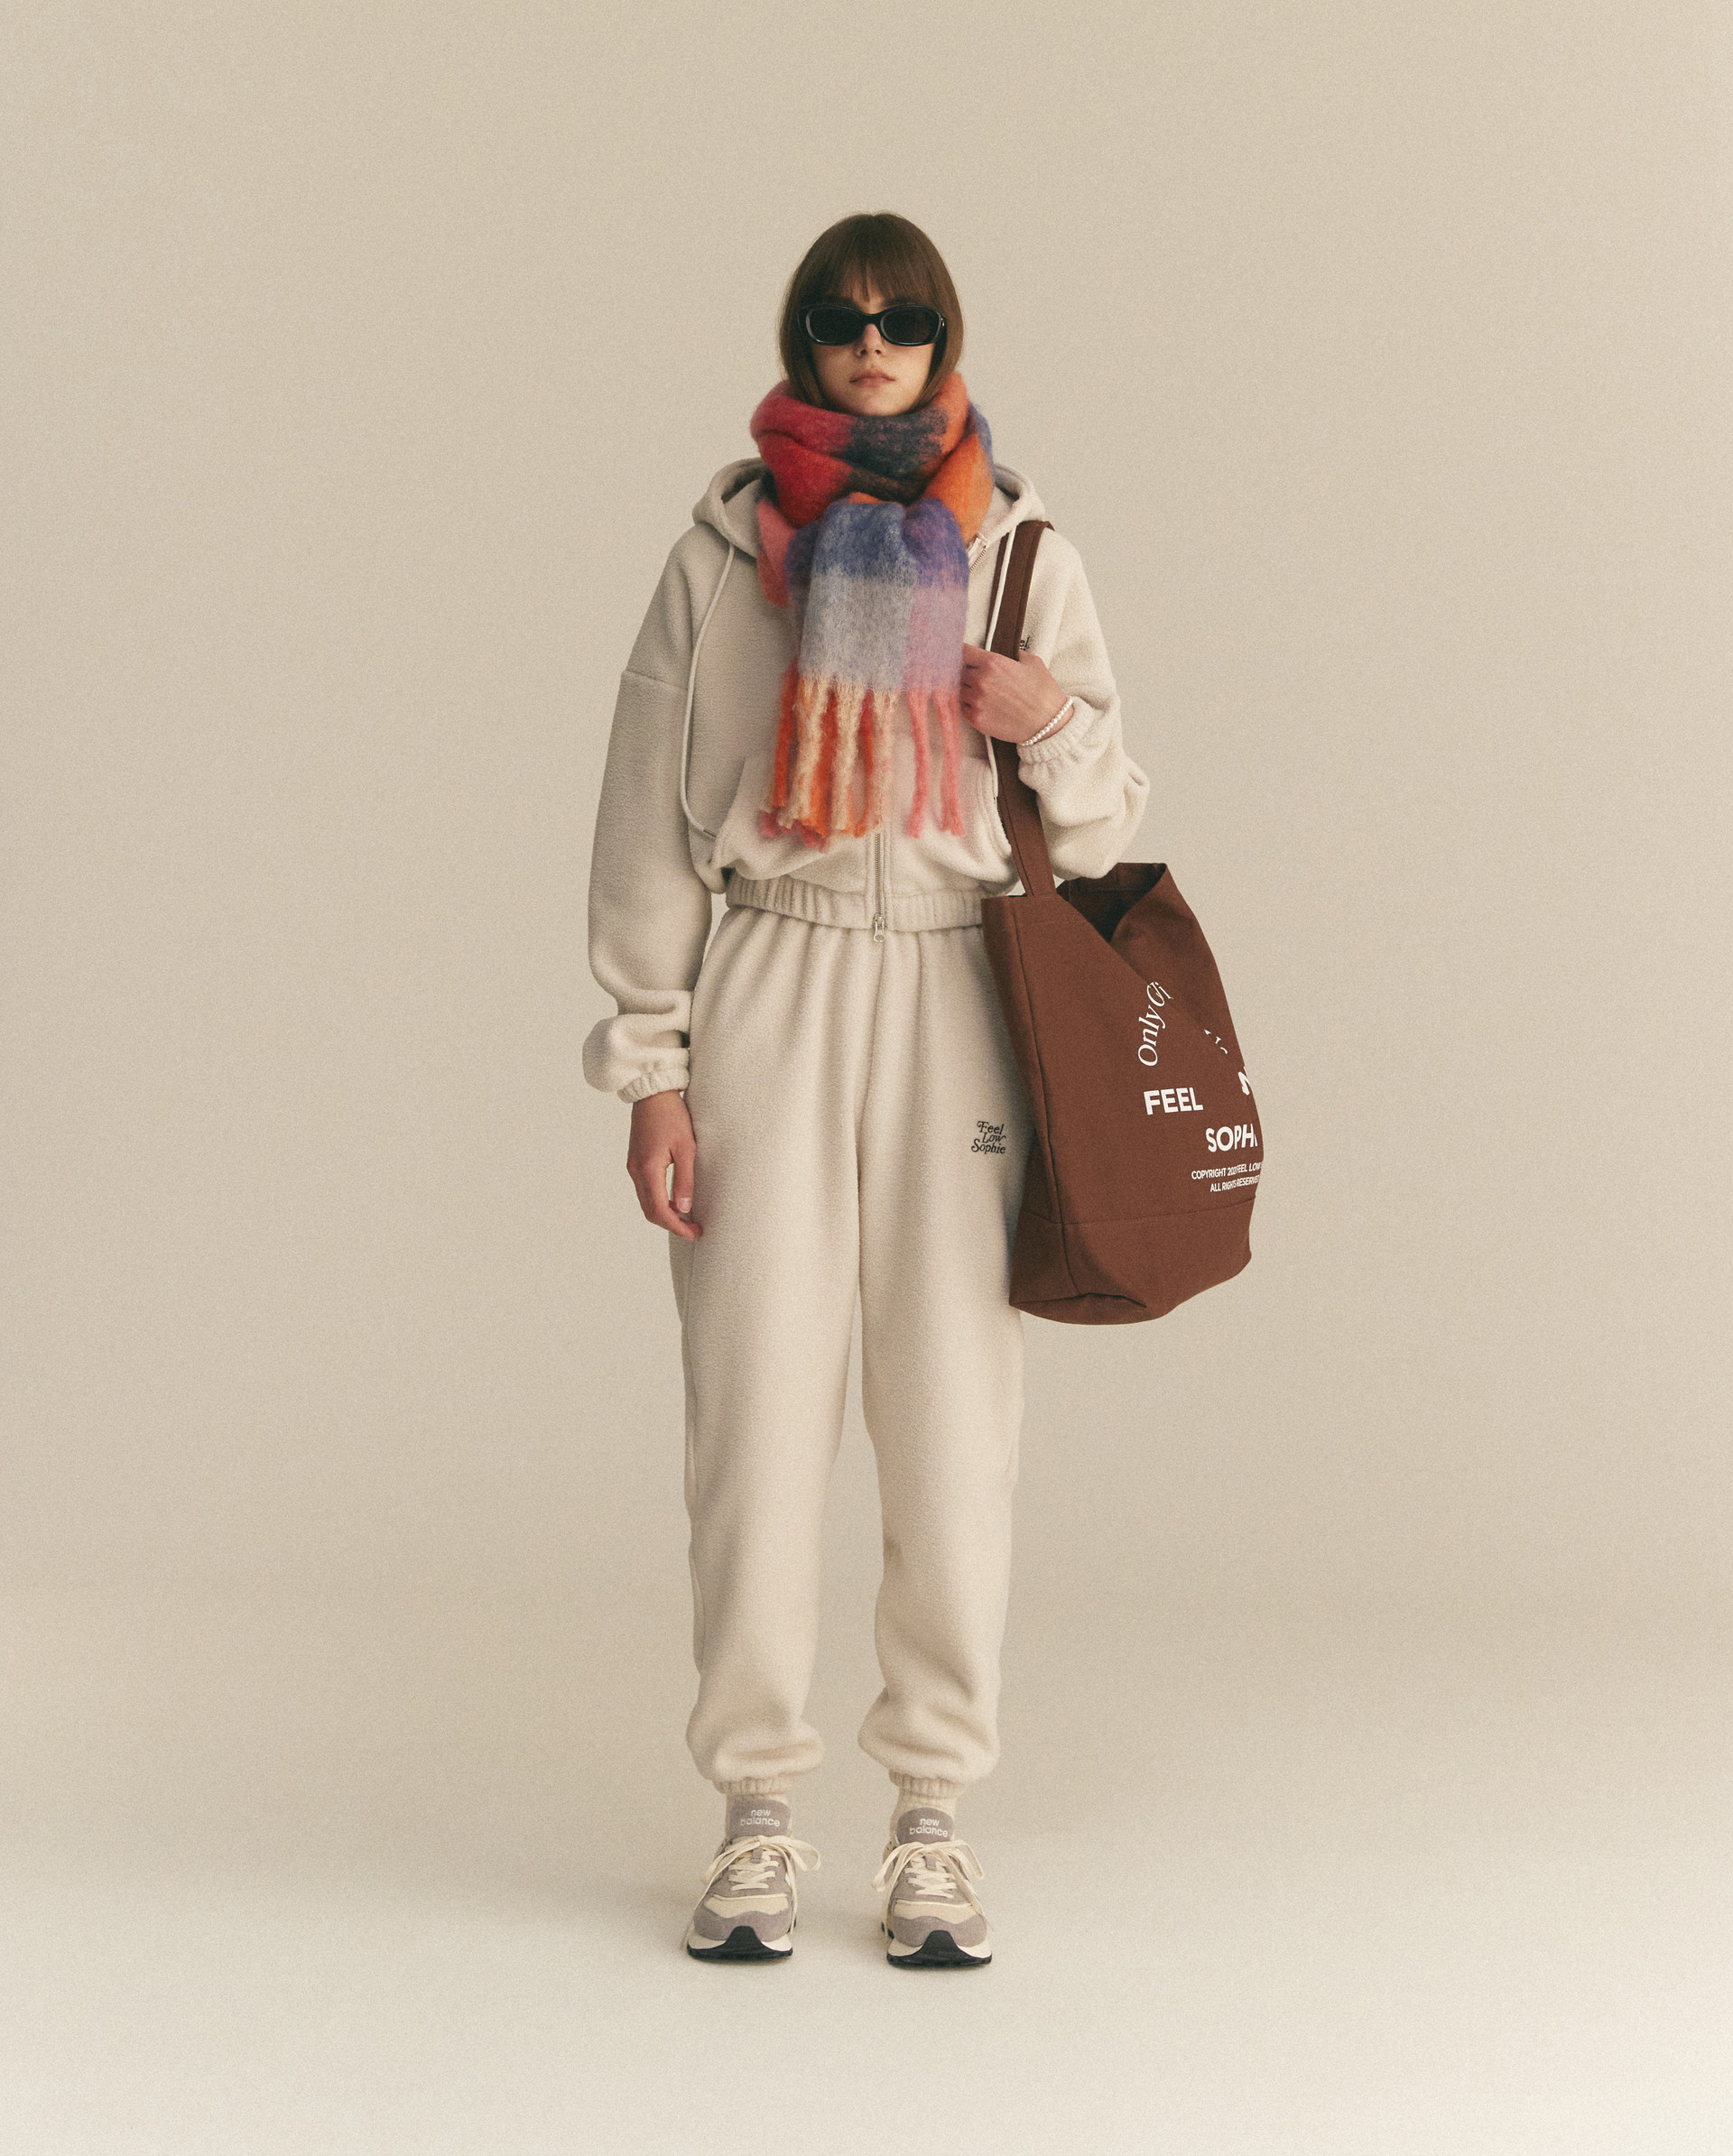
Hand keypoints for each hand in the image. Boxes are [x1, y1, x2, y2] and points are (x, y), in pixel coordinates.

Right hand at [628, 1089, 700, 1238]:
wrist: (652, 1093)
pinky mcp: (636, 1161)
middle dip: (671, 1224)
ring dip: (665, 1214)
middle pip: (650, 1211)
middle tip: (693, 1229)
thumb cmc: (672, 1116)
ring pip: (646, 1202)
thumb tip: (685, 1208)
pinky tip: (675, 1200)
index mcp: (648, 1169)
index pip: (660, 1211)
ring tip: (687, 1217)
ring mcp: (633, 1167)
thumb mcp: (686, 1147)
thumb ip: (685, 1179)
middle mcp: (636, 1171)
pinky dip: (659, 1201)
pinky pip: (645, 1190)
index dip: (677, 1227)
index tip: (694, 1233)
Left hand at [959, 645, 1072, 744]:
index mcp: (993, 663)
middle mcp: (980, 681)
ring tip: (981, 692)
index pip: (963, 651)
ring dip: (966, 689)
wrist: (1048, 723)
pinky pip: (963, 708)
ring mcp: (976, 701)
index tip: (964, 655)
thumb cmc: (1043, 693)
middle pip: (958, 671)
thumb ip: (1012, 654)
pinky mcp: (976, 719)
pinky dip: (969, 705)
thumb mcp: (1032, 662)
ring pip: (959, 690)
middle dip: (966, 671)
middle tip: (976, 675)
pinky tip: (982, 705)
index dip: (962, 652)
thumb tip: (1004, 653)